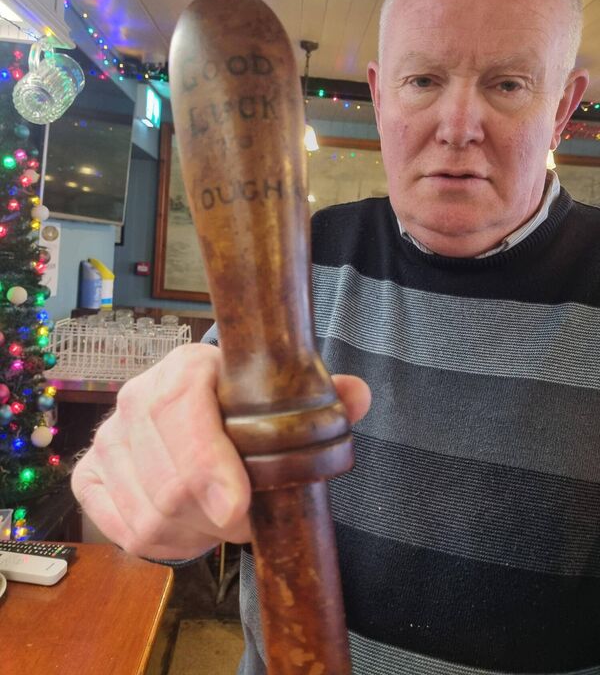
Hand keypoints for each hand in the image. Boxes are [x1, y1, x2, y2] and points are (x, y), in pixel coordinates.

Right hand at [71, 343, 370, 560]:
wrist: (189, 416)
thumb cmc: (240, 407)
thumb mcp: (281, 395)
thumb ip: (320, 398)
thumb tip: (357, 395)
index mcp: (185, 368)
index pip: (181, 411)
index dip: (207, 464)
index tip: (238, 508)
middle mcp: (135, 397)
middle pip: (170, 482)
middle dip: (217, 516)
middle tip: (250, 518)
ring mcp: (107, 439)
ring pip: (150, 515)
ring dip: (197, 532)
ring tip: (224, 518)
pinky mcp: (90, 477)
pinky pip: (127, 533)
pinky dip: (168, 544)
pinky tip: (192, 526)